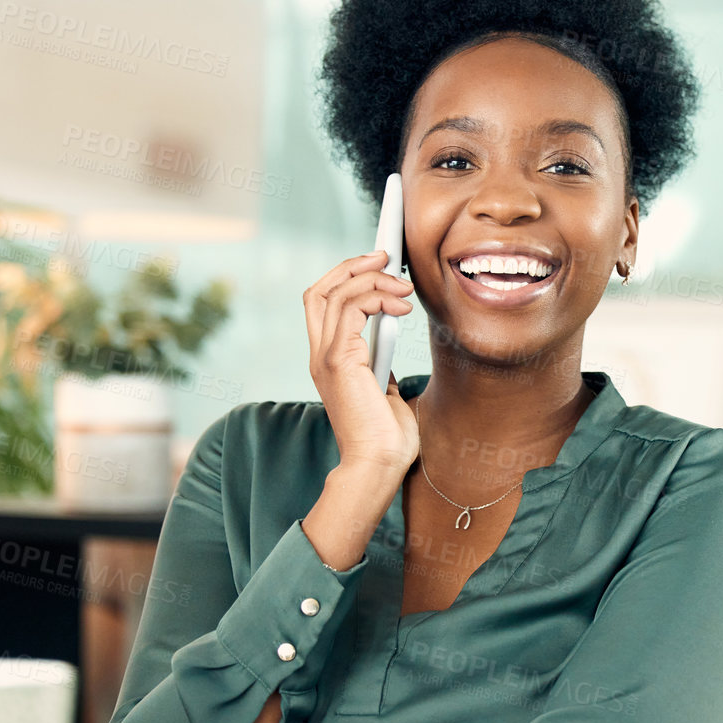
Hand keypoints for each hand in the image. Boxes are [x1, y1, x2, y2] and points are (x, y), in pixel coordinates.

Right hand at [303, 251, 419, 472]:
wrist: (378, 466)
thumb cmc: (386, 437)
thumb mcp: (383, 389)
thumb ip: (378, 361)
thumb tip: (388, 334)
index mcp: (328, 360)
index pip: (322, 304)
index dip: (345, 277)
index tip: (378, 264)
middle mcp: (320, 355)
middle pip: (320, 289)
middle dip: (352, 265)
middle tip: (387, 256)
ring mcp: (325, 357)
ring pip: (335, 292)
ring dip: (373, 279)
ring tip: (403, 285)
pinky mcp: (338, 361)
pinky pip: (351, 308)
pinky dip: (377, 297)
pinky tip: (401, 306)